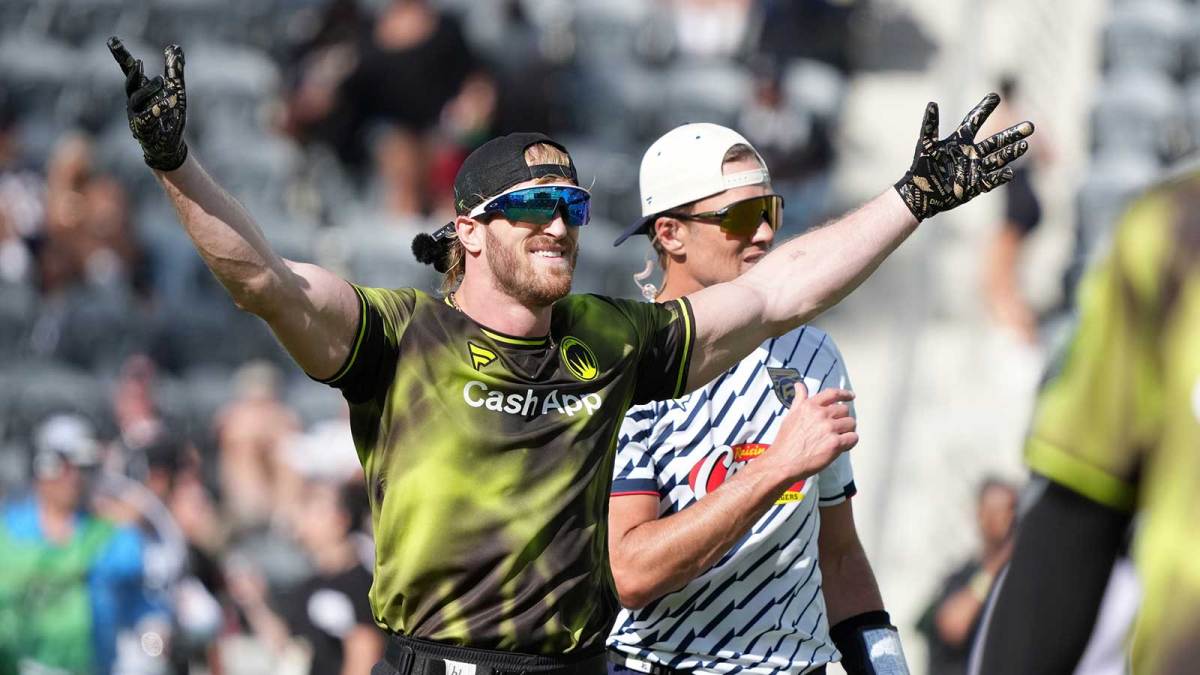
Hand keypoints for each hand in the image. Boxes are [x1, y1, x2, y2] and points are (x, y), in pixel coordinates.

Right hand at [107, 37, 187, 170]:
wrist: (168, 146)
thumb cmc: (168, 116)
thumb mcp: (175, 90)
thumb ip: (174, 70)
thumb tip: (175, 46)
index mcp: (139, 90)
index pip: (128, 70)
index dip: (121, 55)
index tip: (112, 40)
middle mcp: (134, 101)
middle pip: (129, 84)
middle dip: (132, 73)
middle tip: (140, 63)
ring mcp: (135, 115)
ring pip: (136, 99)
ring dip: (149, 89)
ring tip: (163, 81)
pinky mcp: (142, 130)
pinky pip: (147, 117)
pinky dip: (157, 108)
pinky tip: (169, 102)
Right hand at [765, 383, 857, 481]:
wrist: (783, 462)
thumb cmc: (785, 442)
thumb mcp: (790, 415)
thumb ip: (799, 400)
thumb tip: (799, 386)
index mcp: (809, 406)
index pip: (832, 394)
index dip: (844, 394)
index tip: (851, 396)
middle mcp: (820, 414)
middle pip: (844, 410)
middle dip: (842, 419)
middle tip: (836, 429)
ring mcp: (828, 428)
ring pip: (851, 423)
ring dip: (847, 431)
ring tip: (838, 438)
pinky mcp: (835, 443)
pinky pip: (853, 438)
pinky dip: (850, 442)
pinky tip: (842, 446)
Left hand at [894, 93, 1033, 220]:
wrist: (921, 194)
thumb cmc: (922, 168)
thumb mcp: (926, 145)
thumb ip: (930, 126)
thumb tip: (932, 103)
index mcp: (959, 141)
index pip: (974, 121)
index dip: (984, 109)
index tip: (995, 96)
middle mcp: (971, 153)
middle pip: (996, 141)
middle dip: (1012, 134)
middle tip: (1030, 125)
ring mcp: (975, 169)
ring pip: (998, 158)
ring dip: (1011, 152)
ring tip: (1025, 145)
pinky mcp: (975, 185)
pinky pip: (991, 180)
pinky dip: (1000, 176)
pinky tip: (1009, 172)